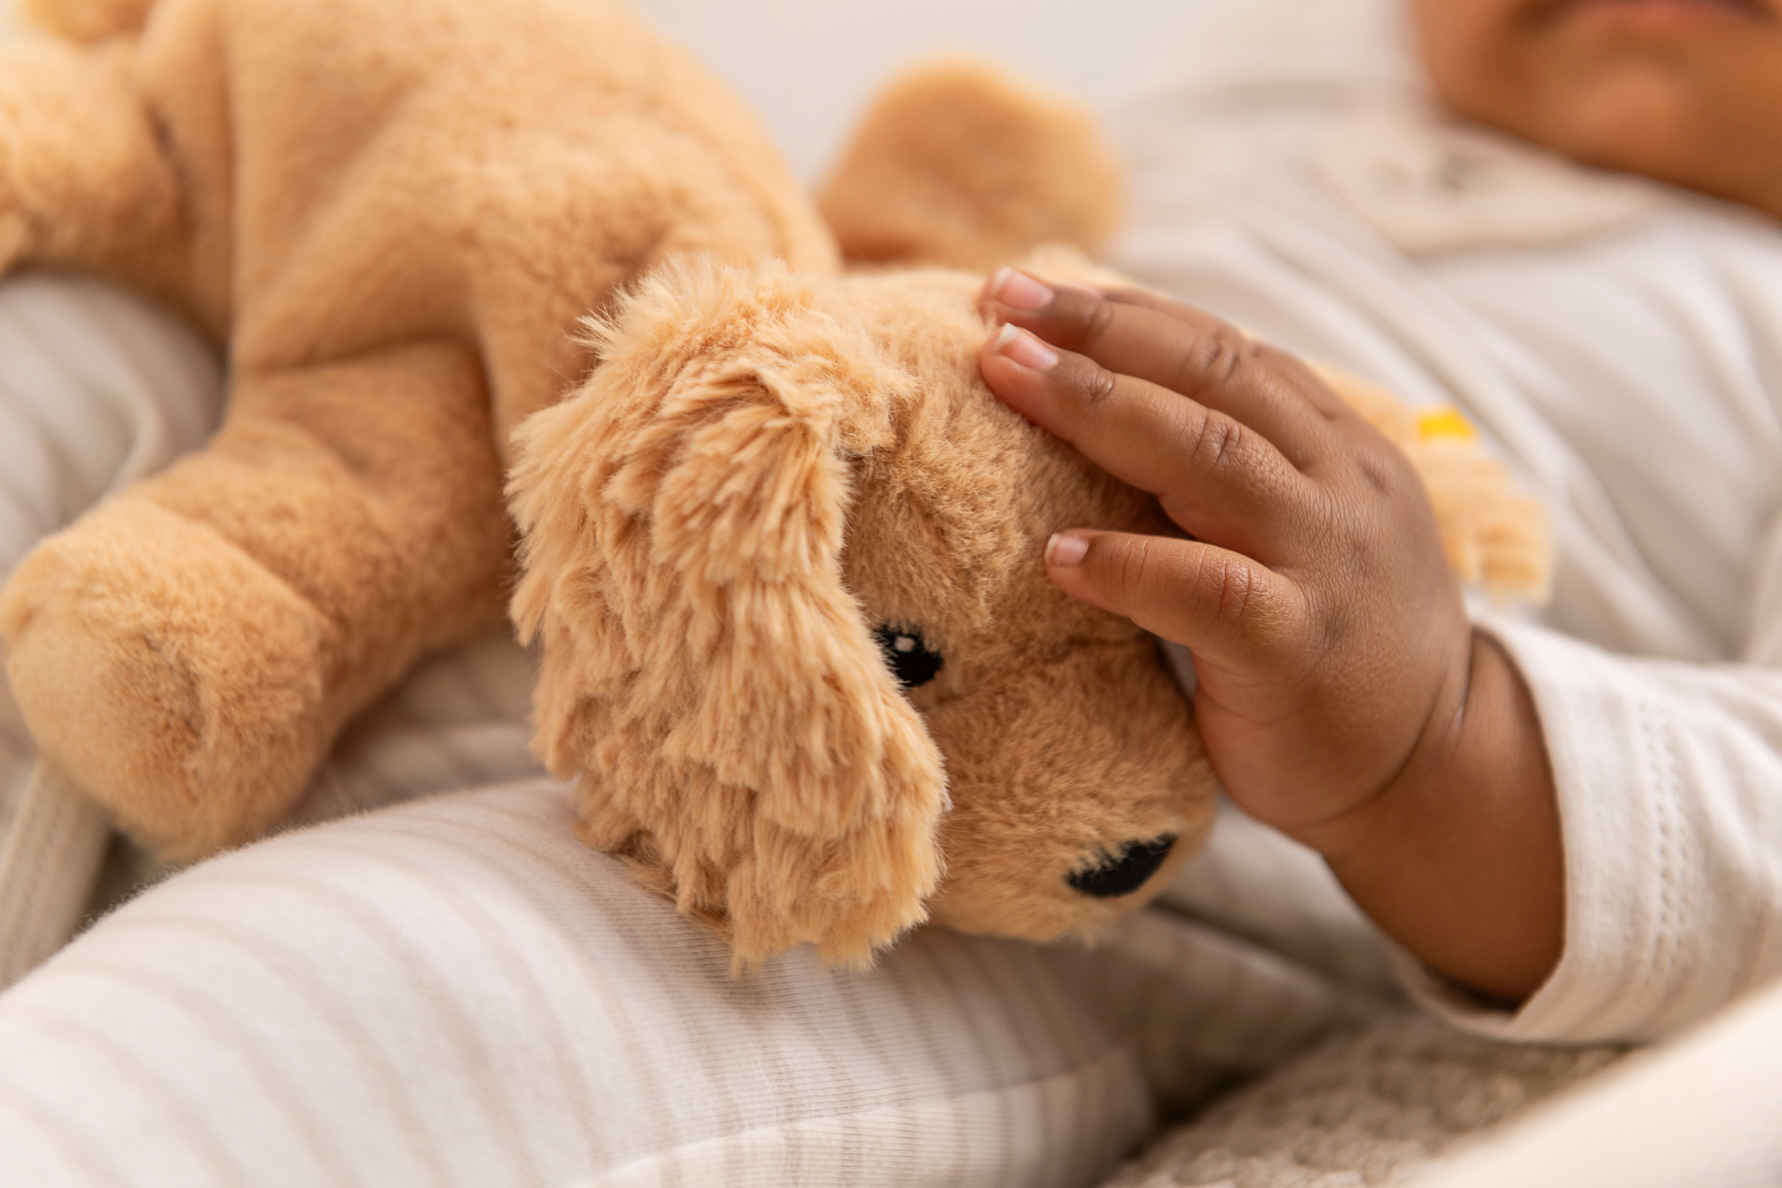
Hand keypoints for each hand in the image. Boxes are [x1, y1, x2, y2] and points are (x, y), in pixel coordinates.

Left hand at [978, 269, 1562, 1000]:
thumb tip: (1099, 408)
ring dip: (1099, 407)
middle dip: (1099, 331)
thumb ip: (1233, 471)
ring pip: (1212, 458)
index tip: (1027, 287)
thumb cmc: (1329, 647)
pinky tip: (1057, 555)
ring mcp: (1326, 563)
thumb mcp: (1301, 532)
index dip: (1126, 312)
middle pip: (1213, 378)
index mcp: (1338, 448)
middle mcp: (1340, 488)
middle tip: (999, 301)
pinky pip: (1209, 590)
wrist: (1432, 769)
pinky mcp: (1299, 648)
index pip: (1225, 351)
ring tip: (1006, 374)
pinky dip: (1129, 565)